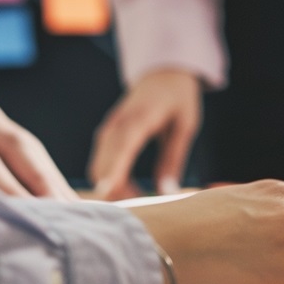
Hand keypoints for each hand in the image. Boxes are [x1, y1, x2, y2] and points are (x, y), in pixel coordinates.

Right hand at [90, 69, 201, 199]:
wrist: (163, 73)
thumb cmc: (178, 98)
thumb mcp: (185, 126)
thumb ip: (174, 158)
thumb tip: (167, 192)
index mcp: (139, 118)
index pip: (122, 147)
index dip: (113, 170)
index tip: (107, 192)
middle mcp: (117, 124)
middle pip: (103, 164)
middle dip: (116, 191)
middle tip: (142, 209)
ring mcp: (108, 130)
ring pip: (98, 168)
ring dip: (113, 188)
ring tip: (140, 200)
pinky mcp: (106, 136)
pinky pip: (100, 163)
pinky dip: (110, 179)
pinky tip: (130, 189)